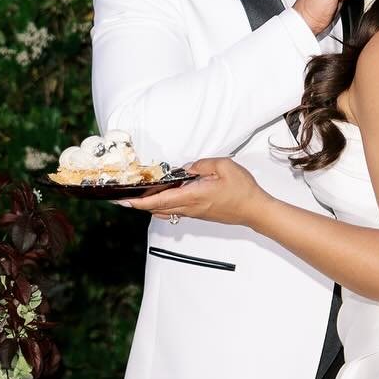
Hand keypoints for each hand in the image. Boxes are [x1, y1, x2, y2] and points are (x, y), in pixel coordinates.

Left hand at [118, 157, 268, 228]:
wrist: (255, 210)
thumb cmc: (242, 190)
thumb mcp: (223, 166)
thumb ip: (201, 164)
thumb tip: (186, 167)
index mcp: (192, 196)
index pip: (159, 200)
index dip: (139, 201)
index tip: (125, 201)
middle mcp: (190, 208)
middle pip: (157, 209)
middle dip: (139, 204)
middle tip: (124, 198)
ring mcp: (194, 213)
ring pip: (165, 211)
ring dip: (150, 205)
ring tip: (139, 197)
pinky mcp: (199, 214)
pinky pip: (175, 211)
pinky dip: (162, 205)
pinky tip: (162, 198)